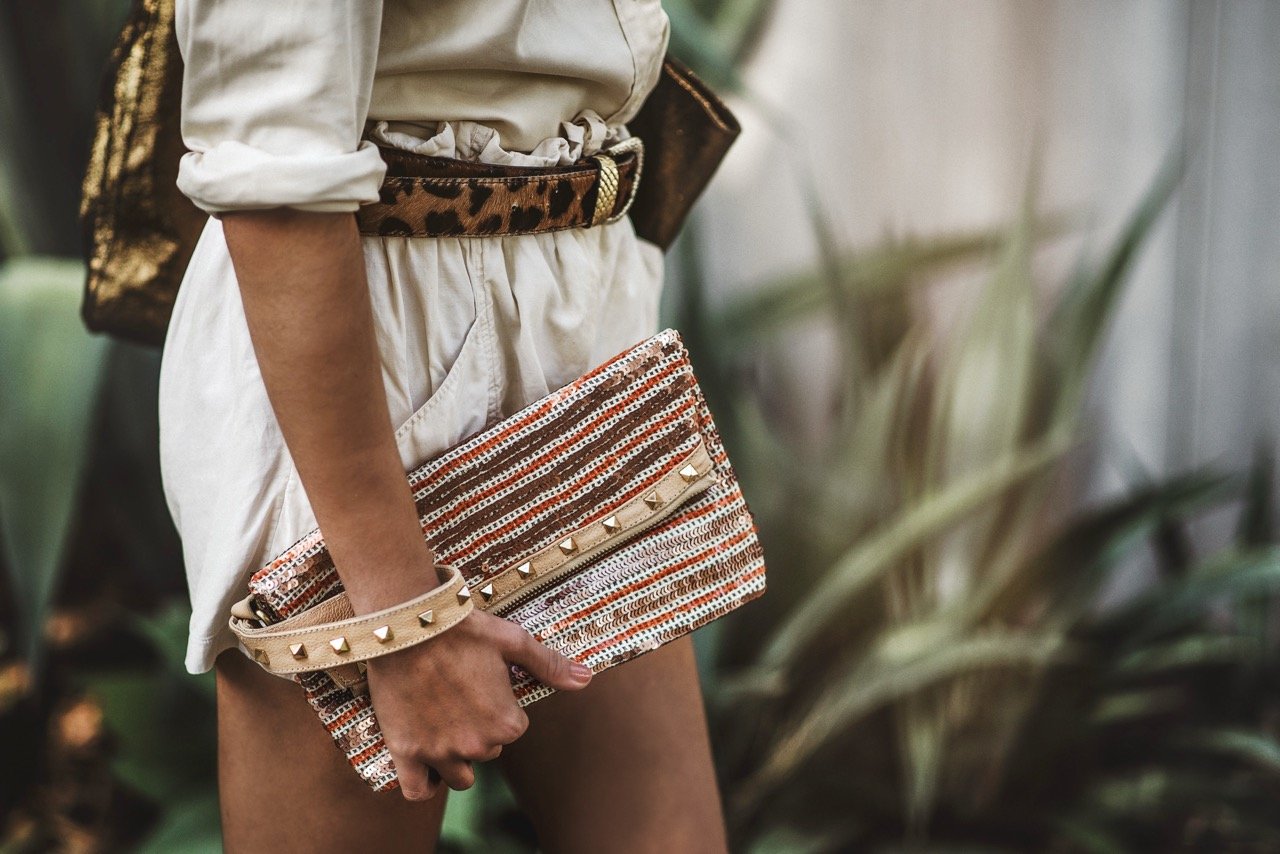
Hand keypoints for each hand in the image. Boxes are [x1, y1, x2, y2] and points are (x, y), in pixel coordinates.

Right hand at [365, 608, 592, 800]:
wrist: (407, 626)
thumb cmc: (463, 630)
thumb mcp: (512, 641)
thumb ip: (549, 665)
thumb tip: (586, 679)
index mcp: (506, 722)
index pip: (513, 729)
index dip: (498, 707)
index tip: (481, 685)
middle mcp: (476, 744)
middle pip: (486, 752)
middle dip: (477, 731)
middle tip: (459, 698)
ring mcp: (439, 752)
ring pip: (458, 776)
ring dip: (455, 759)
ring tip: (442, 727)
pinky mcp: (406, 752)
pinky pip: (419, 790)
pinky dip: (424, 784)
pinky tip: (425, 765)